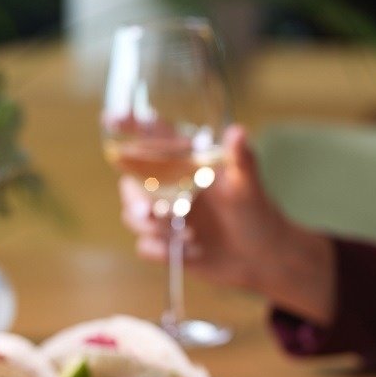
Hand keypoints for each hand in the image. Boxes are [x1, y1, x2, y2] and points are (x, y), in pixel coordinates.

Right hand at [120, 124, 337, 324]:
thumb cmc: (258, 213)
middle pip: (131, 183)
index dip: (131, 126)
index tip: (112, 118)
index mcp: (187, 164)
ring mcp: (166, 215)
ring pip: (133, 215)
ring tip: (186, 236)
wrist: (263, 258)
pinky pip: (144, 246)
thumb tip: (237, 131)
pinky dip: (161, 251)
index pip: (154, 139)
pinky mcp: (165, 243)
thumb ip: (242, 160)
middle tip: (149, 213)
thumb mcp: (249, 186)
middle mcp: (170, 186)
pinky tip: (188, 254)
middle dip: (135, 198)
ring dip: (152, 227)